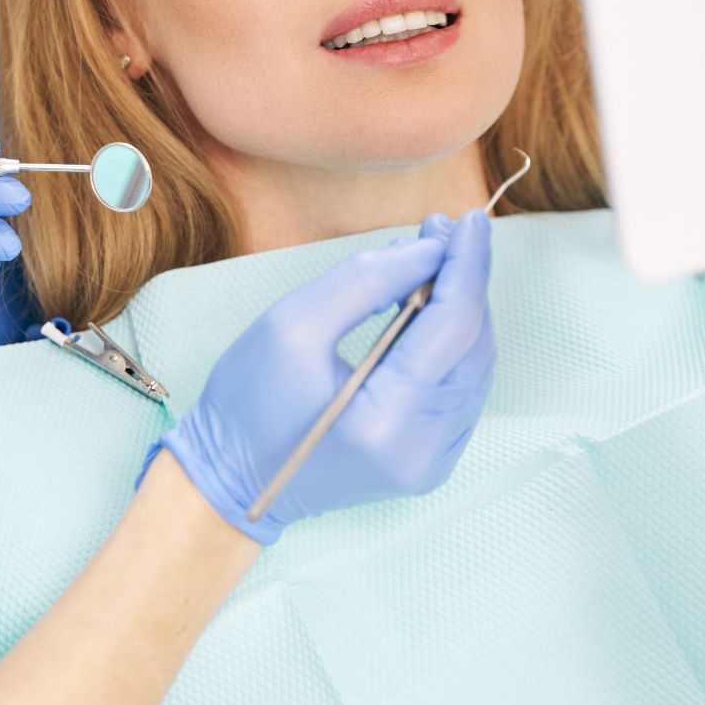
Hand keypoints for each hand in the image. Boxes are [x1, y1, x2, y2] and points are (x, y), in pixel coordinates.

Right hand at [152, 210, 495, 544]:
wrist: (231, 484)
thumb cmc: (248, 403)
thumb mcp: (291, 323)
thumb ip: (366, 280)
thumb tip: (428, 252)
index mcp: (386, 420)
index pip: (453, 326)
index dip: (465, 265)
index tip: (466, 220)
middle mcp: (424, 450)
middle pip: (472, 346)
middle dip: (463, 281)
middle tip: (437, 230)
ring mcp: (432, 463)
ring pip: (473, 367)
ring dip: (459, 308)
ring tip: (430, 259)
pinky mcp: (428, 462)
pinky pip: (458, 389)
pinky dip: (450, 343)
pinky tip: (426, 308)